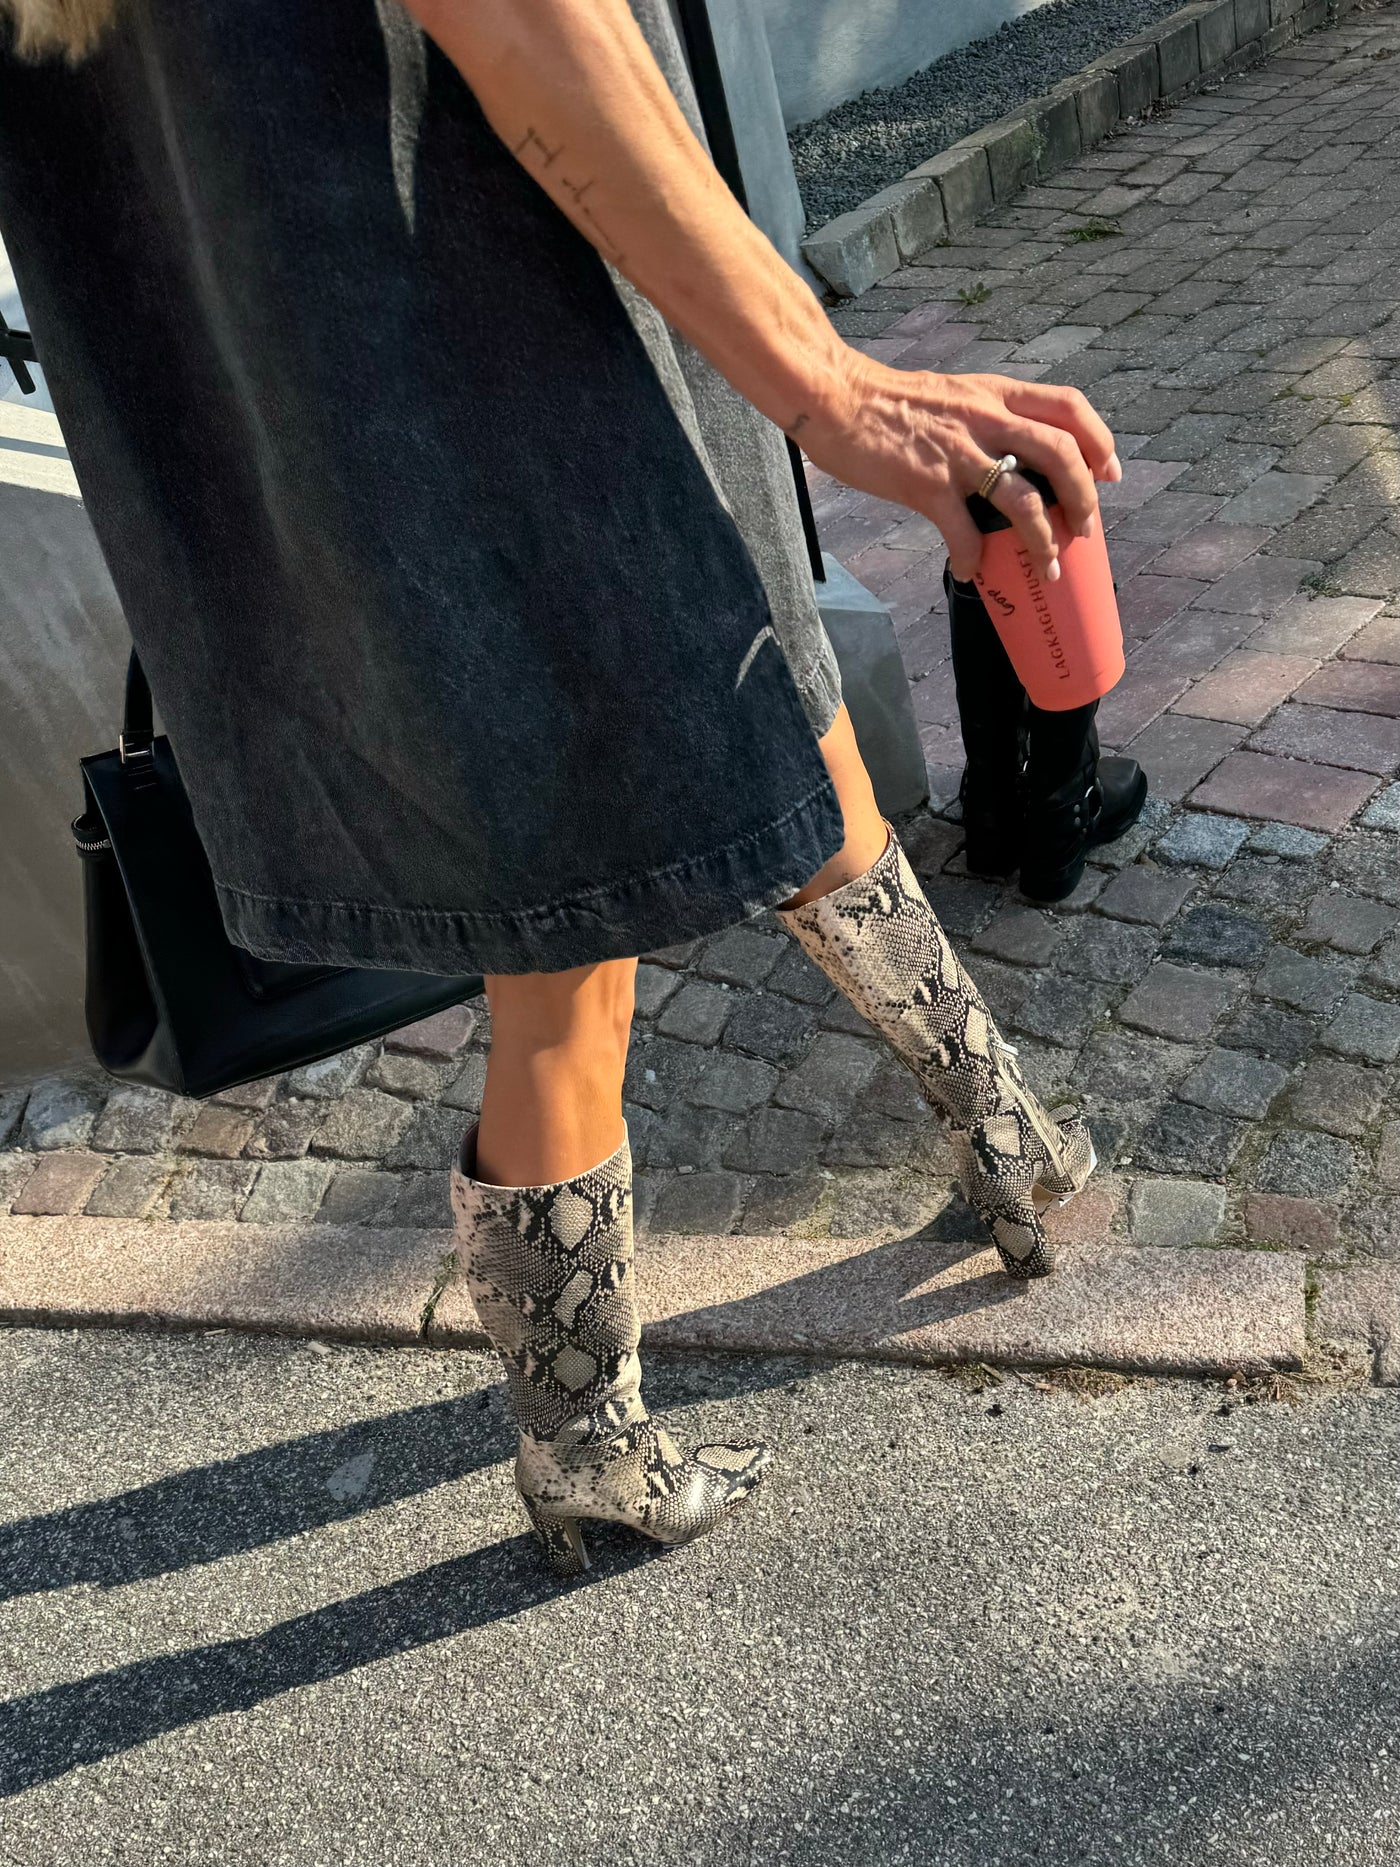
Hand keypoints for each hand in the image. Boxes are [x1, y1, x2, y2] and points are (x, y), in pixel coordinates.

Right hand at [798, 354, 1122, 582]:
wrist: (836, 399)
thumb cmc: (888, 402)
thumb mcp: (953, 395)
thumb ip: (984, 418)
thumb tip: (1005, 456)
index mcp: (995, 394)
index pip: (1068, 406)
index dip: (1099, 441)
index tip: (1109, 473)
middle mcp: (986, 419)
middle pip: (1061, 454)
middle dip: (1083, 498)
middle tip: (1084, 530)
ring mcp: (958, 453)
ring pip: (1024, 499)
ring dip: (1043, 540)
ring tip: (1048, 567)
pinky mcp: (926, 485)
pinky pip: (962, 532)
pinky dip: (970, 558)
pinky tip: (967, 571)